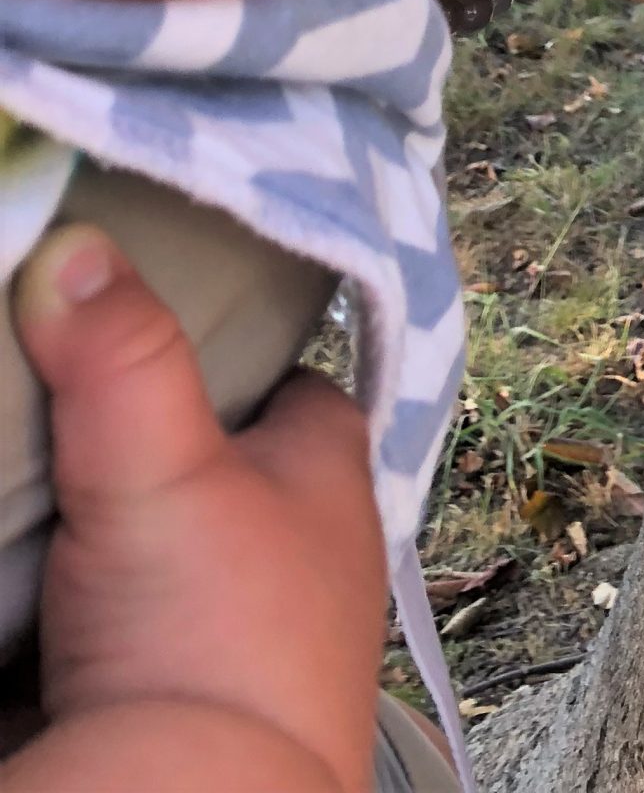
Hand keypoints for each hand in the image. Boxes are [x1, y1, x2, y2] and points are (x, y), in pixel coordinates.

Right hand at [6, 226, 385, 792]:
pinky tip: (15, 558)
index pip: (279, 377)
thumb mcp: (169, 467)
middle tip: (36, 368)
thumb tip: (72, 245)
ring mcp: (201, 626)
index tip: (135, 297)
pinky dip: (40, 586)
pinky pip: (74, 611)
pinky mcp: (133, 690)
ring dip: (68, 512)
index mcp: (322, 477)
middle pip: (186, 454)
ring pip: (122, 535)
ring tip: (14, 450)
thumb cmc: (213, 642)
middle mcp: (278, 549)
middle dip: (116, 429)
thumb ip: (122, 356)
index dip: (216, 336)